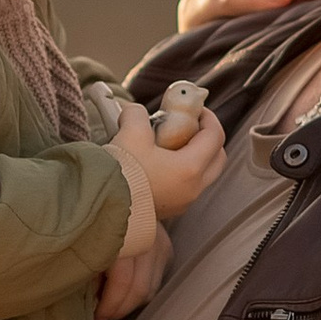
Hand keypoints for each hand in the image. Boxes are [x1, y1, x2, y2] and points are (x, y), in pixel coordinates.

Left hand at [96, 218, 172, 319]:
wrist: (124, 191)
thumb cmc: (97, 215)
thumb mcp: (87, 239)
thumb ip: (90, 267)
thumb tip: (91, 295)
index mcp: (126, 238)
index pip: (123, 282)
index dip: (110, 304)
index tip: (98, 316)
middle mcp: (148, 242)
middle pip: (140, 289)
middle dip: (121, 308)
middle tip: (105, 316)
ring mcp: (160, 244)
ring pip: (151, 288)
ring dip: (132, 302)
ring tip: (114, 307)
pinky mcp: (166, 247)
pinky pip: (156, 279)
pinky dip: (142, 290)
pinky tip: (127, 292)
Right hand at [114, 97, 225, 224]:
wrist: (103, 207)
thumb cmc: (121, 173)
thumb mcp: (130, 133)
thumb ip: (137, 115)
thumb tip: (136, 112)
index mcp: (191, 168)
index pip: (215, 136)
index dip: (208, 117)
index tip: (196, 109)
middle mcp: (193, 188)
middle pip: (216, 158)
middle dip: (207, 138)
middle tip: (189, 125)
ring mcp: (182, 202)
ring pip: (203, 175)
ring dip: (194, 156)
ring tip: (170, 144)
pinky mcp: (169, 210)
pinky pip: (185, 187)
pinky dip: (181, 172)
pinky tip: (158, 163)